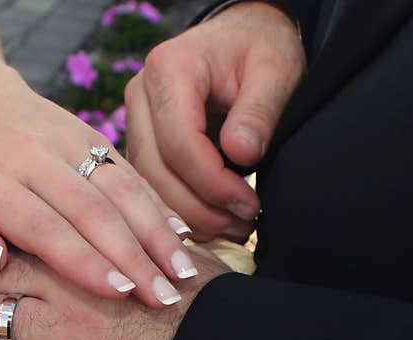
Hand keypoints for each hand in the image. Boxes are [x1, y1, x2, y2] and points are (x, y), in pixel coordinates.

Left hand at [0, 64, 199, 308]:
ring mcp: (69, 140)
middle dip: (133, 255)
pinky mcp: (93, 135)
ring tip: (183, 274)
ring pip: (120, 189)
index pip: (43, 226)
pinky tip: (183, 238)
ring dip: (156, 232)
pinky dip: (159, 206)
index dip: (83, 261)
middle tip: (163, 298)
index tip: (118, 293)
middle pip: (92, 210)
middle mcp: (34, 155)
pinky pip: (131, 172)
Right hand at [125, 1, 305, 240]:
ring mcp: (136, 121)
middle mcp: (140, 95)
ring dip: (190, 217)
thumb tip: (242, 154)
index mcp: (169, 68)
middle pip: (156, 170)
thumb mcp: (276, 70)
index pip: (179, 143)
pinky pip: (153, 186)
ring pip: (149, 185)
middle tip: (244, 226)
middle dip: (200, 209)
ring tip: (234, 228)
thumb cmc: (260, 49)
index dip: (213, 183)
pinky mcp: (142, 143)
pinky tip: (215, 221)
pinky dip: (182, 210)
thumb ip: (260, 112)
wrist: (242, 38)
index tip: (248, 204)